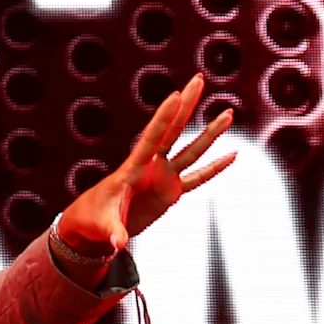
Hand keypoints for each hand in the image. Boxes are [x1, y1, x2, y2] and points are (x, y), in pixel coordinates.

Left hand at [58, 73, 235, 256]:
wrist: (92, 231)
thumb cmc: (90, 223)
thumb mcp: (100, 228)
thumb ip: (112, 233)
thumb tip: (118, 244)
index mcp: (132, 169)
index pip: (152, 137)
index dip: (164, 117)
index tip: (176, 94)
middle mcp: (150, 168)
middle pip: (173, 130)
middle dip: (186, 105)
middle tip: (199, 78)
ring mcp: (162, 178)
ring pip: (191, 150)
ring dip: (210, 133)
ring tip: (229, 113)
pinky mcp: (170, 192)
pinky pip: (198, 178)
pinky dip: (215, 168)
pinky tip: (234, 155)